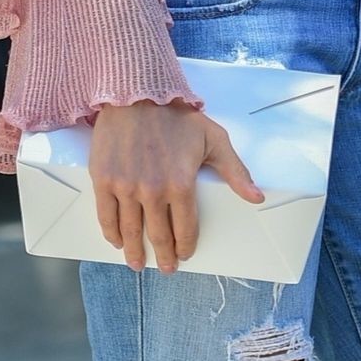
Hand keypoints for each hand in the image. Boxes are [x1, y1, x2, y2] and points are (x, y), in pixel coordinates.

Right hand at [89, 100, 263, 275]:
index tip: (185, 253)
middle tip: (166, 268)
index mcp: (181, 184)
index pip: (185, 228)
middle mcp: (153, 191)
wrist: (136, 92)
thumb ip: (235, 171)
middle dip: (164, 256)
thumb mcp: (214, 139)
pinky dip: (112, 233)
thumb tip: (257, 197)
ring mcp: (125, 187)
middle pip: (158, 235)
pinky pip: (106, 216)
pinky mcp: (103, 179)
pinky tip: (118, 241)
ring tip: (139, 264)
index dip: (186, 245)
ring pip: (131, 231)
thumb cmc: (177, 115)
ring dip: (135, 252)